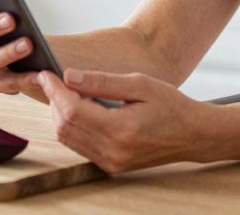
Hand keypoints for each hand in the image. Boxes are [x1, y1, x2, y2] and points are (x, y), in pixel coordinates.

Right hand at [0, 0, 46, 101]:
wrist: (17, 56)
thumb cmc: (10, 27)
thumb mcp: (6, 13)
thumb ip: (5, 5)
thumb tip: (17, 4)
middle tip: (10, 20)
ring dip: (8, 53)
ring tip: (28, 44)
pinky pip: (8, 82)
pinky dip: (25, 78)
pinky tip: (39, 73)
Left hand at [35, 68, 217, 173]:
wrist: (193, 135)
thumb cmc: (171, 105)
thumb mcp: (140, 84)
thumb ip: (102, 81)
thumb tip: (68, 76)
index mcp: (121, 129)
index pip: (72, 110)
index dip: (55, 91)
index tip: (46, 74)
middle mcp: (113, 151)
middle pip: (65, 126)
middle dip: (54, 101)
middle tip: (52, 80)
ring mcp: (112, 162)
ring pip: (69, 138)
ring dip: (60, 114)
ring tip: (64, 92)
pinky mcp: (112, 166)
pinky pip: (80, 146)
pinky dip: (72, 127)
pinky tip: (78, 109)